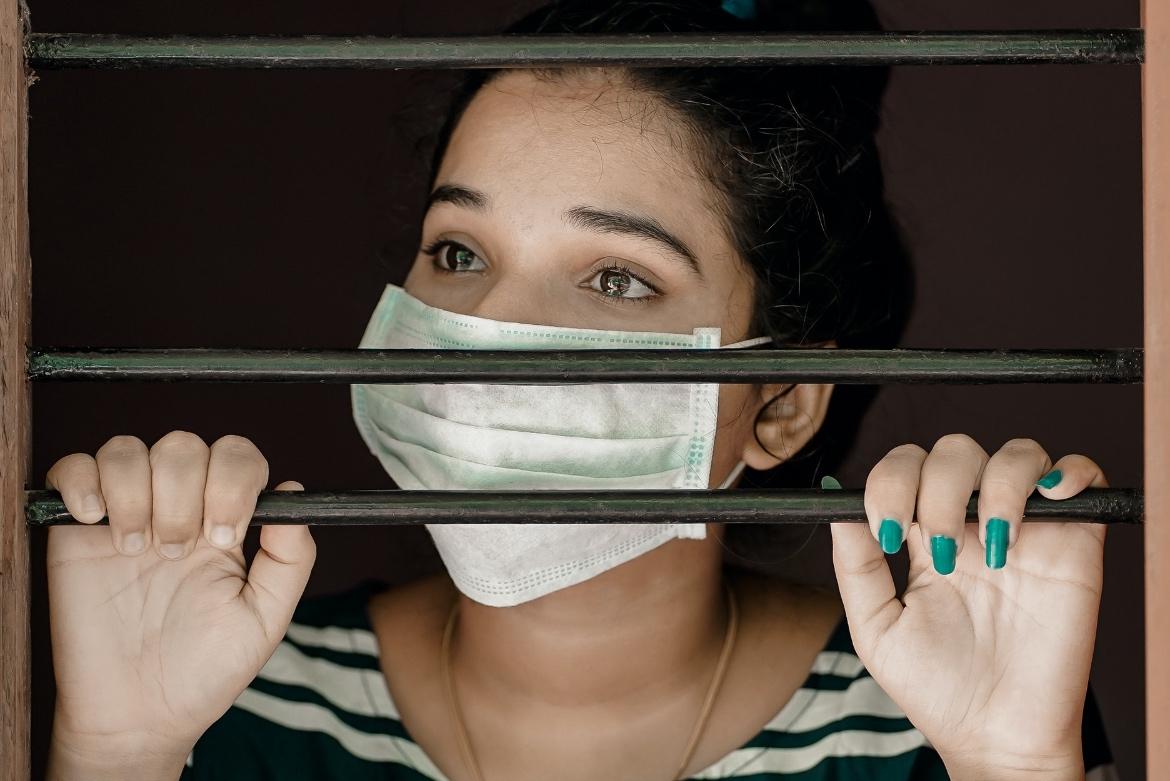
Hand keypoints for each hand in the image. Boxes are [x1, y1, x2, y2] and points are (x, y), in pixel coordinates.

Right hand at [45, 431, 315, 775]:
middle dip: (184, 494)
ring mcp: (126, 513)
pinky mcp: (76, 529)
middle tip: (177, 553)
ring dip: (136, 492)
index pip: (237, 457)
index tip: (225, 535)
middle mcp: (179, 506)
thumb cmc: (205, 668)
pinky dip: (83, 480)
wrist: (139, 714)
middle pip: (184, 446)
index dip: (233, 481)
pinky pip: (73, 467)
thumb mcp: (265, 618)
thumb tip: (295, 491)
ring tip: (138, 549)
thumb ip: (291, 557)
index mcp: (227, 519)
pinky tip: (94, 521)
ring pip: (129, 449)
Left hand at [828, 434, 1104, 778]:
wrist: (995, 736)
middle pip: (954, 452)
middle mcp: (973, 523)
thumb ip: (855, 566)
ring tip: (993, 549)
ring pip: (1016, 453)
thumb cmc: (936, 688)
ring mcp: (1026, 529)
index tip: (885, 531)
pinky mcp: (1075, 543)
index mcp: (923, 535)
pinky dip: (1069, 471)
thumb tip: (836, 508)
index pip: (906, 470)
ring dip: (996, 486)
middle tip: (939, 552)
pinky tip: (1048, 500)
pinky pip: (1081, 476)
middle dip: (938, 488)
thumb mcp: (876, 629)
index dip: (890, 483)